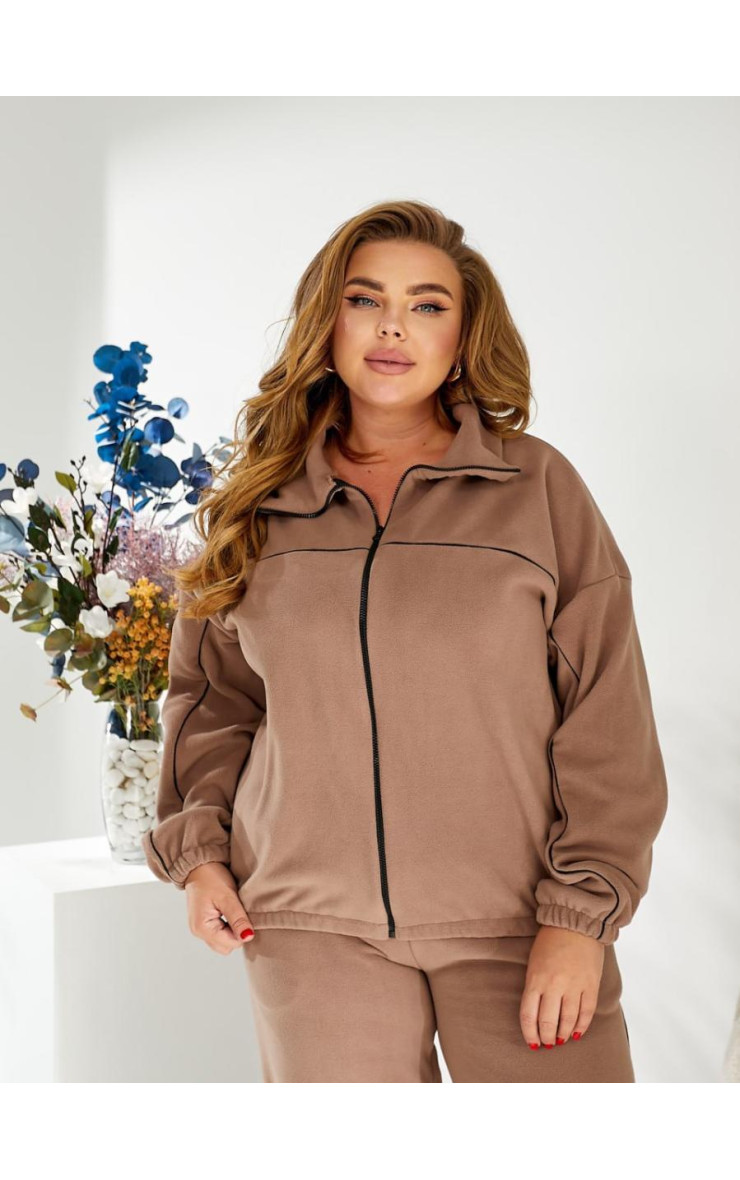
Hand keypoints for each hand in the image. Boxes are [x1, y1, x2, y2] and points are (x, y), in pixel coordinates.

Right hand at [183, 862, 255, 954]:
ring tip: (233, 910)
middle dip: (237, 933)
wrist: (199, 865)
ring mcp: (200, 928)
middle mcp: (198, 932)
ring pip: (223, 941)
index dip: (242, 932)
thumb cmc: (211, 877)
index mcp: (202, 928)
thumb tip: (248, 937)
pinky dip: (227, 926)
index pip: (230, 944)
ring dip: (232, 930)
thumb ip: (238, 919)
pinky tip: (229, 911)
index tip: (245, 914)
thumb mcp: (227, 897)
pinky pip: (219, 933)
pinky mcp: (204, 923)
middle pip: (226, 947)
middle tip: (240, 912)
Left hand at [519, 925, 604, 1048]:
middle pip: (548, 1022)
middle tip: (548, 1043)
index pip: (529, 1016)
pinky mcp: (591, 985)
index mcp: (535, 979)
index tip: (532, 1042)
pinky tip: (577, 1032)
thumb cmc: (550, 942)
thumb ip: (534, 988)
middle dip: (547, 1037)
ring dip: (564, 1034)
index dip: (530, 1034)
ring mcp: (574, 986)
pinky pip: (587, 1012)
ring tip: (561, 1039)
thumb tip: (536, 1015)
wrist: (575, 924)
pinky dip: (581, 1026)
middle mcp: (554, 985)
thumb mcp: (534, 964)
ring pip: (568, 1020)